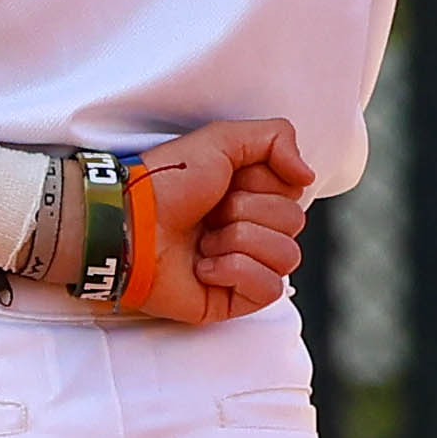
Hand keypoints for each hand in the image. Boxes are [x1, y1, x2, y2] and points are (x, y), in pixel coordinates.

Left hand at [127, 121, 312, 323]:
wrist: (128, 223)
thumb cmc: (164, 181)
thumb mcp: (220, 140)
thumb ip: (275, 139)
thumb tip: (308, 176)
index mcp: (250, 194)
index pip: (293, 193)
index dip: (263, 185)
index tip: (229, 182)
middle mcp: (251, 229)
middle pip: (294, 223)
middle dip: (247, 213)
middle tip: (209, 213)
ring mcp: (244, 266)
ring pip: (287, 256)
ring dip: (239, 242)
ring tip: (203, 241)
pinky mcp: (234, 299)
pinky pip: (270, 289)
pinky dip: (236, 271)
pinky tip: (204, 267)